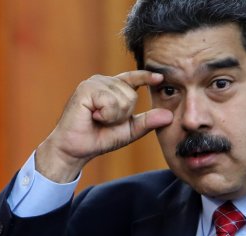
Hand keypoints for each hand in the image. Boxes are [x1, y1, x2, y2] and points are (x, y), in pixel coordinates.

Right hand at [35, 71, 172, 182]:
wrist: (76, 149)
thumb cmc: (100, 138)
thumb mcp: (129, 130)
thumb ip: (148, 122)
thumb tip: (169, 116)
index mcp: (112, 88)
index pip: (133, 79)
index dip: (146, 77)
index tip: (160, 77)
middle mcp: (103, 81)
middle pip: (131, 95)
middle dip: (123, 114)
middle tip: (105, 120)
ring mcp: (93, 83)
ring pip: (122, 98)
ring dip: (113, 116)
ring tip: (98, 118)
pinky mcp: (86, 89)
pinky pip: (110, 102)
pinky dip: (105, 115)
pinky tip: (92, 116)